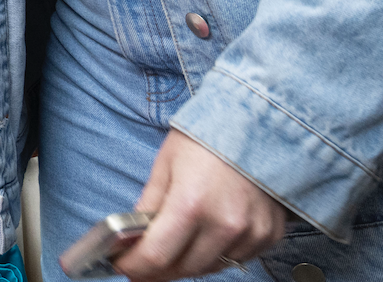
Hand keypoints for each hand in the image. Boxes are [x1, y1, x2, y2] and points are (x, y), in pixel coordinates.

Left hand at [113, 131, 284, 279]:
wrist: (258, 124)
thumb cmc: (207, 138)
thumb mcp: (166, 164)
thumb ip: (149, 204)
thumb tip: (132, 236)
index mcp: (191, 204)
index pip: (157, 255)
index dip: (134, 266)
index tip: (123, 265)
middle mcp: (224, 225)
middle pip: (184, 268)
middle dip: (157, 269)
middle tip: (141, 261)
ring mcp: (251, 233)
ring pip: (211, 268)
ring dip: (187, 264)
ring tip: (171, 249)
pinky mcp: (269, 236)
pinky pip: (237, 258)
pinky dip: (216, 255)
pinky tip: (203, 239)